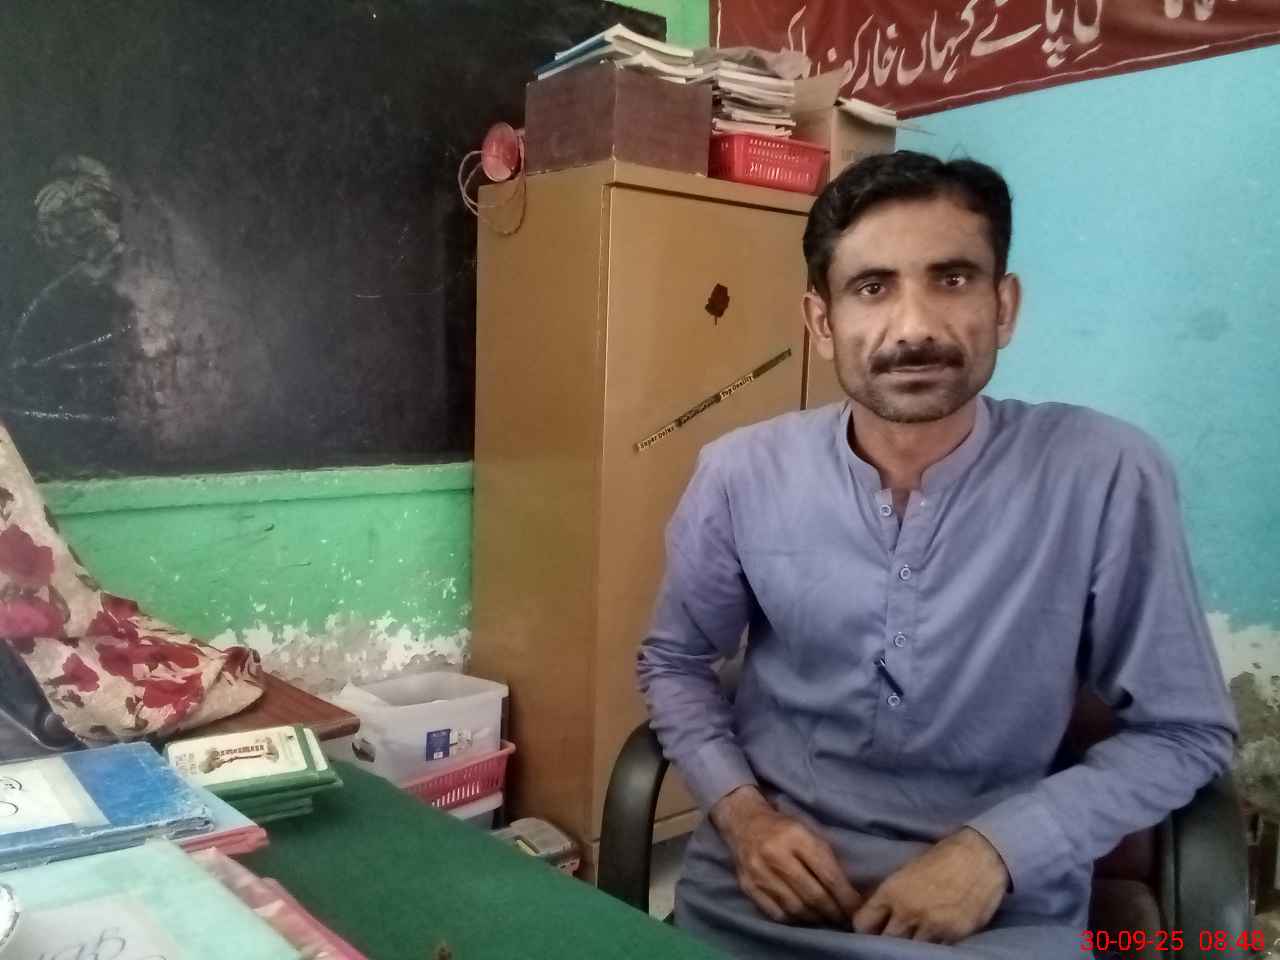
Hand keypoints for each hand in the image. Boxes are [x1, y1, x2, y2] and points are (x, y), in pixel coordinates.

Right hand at [711, 786, 861, 925]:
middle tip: (844, 919)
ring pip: (795, 908)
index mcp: (795, 836)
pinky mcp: (748, 887)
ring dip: (816, 919)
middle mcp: (776, 855)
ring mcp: (759, 873)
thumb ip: (825, 858)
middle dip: (833, 911)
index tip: (856, 908)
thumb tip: (848, 890)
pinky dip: (794, 920)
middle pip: (813, 895)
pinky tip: (803, 918)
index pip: (828, 875)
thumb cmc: (782, 827)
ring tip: (826, 919)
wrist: (743, 822)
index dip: (846, 897)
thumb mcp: (808, 831)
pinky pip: (776, 914)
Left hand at [853, 828, 1008, 943]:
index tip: (872, 927)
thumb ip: (891, 896)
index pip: (863, 924)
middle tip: (892, 934)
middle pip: (885, 941)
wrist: (981, 856)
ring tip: (915, 935)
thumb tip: (878, 913)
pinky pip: (935, 950)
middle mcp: (908, 912)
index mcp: (892, 892)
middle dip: (886, 938)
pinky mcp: (954, 935)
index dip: (865, 927)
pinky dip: (933, 945)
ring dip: (911, 944)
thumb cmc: (943, 857)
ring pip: (910, 950)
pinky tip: (935, 936)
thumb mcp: (907, 872)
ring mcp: (932, 926)